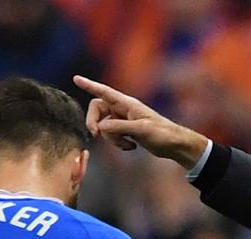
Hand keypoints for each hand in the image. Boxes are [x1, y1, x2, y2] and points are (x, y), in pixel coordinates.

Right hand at [73, 75, 209, 168]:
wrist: (174, 145)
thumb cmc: (162, 134)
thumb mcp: (140, 130)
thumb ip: (118, 127)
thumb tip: (99, 128)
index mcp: (127, 104)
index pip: (104, 92)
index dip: (89, 85)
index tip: (76, 78)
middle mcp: (124, 109)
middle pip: (98, 110)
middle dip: (94, 122)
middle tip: (95, 134)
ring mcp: (125, 120)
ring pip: (105, 126)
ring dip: (111, 138)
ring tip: (128, 145)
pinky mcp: (127, 131)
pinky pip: (112, 135)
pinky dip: (118, 143)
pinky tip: (132, 147)